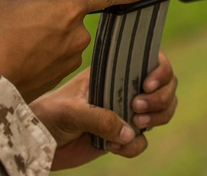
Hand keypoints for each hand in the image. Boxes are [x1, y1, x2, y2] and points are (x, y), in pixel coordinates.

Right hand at [0, 0, 146, 101]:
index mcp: (68, 8)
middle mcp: (76, 34)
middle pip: (71, 15)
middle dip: (52, 13)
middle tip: (22, 19)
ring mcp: (70, 58)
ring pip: (62, 37)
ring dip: (46, 35)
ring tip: (15, 39)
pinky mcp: (59, 75)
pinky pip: (55, 56)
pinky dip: (41, 54)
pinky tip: (19, 54)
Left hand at [30, 51, 178, 170]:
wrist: (38, 141)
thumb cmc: (49, 114)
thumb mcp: (70, 110)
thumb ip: (98, 118)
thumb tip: (130, 131)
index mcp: (114, 70)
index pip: (150, 59)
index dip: (160, 70)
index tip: (147, 84)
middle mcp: (125, 87)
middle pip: (167, 85)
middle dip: (161, 98)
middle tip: (138, 108)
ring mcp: (126, 111)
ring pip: (163, 111)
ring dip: (157, 119)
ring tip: (134, 125)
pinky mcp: (122, 137)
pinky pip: (142, 141)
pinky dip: (134, 145)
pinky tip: (112, 147)